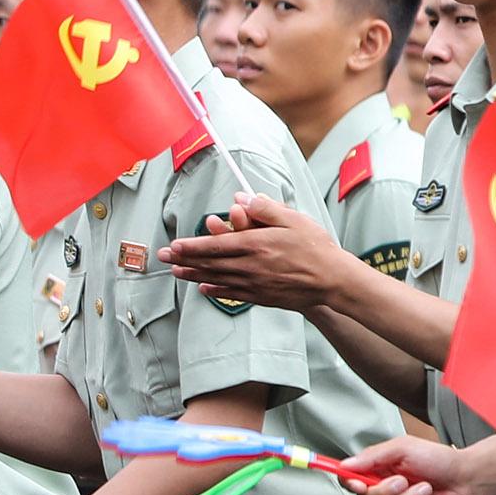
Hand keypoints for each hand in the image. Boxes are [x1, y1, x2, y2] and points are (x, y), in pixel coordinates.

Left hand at [157, 197, 354, 312]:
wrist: (332, 280)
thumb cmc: (315, 246)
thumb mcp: (293, 219)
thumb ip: (265, 208)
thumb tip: (242, 197)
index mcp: (255, 244)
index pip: (215, 245)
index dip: (191, 245)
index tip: (173, 244)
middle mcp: (250, 266)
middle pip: (210, 263)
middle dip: (184, 259)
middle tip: (162, 257)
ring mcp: (254, 284)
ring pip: (217, 279)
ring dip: (194, 275)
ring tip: (176, 273)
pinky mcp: (262, 297)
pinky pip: (232, 294)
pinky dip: (215, 291)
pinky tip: (203, 289)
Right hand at [346, 434, 478, 494]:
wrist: (466, 479)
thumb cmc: (438, 459)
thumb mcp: (403, 448)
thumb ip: (373, 456)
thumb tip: (345, 464)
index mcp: (379, 468)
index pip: (350, 478)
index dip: (349, 483)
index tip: (359, 484)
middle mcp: (384, 488)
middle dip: (385, 492)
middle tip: (403, 481)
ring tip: (426, 489)